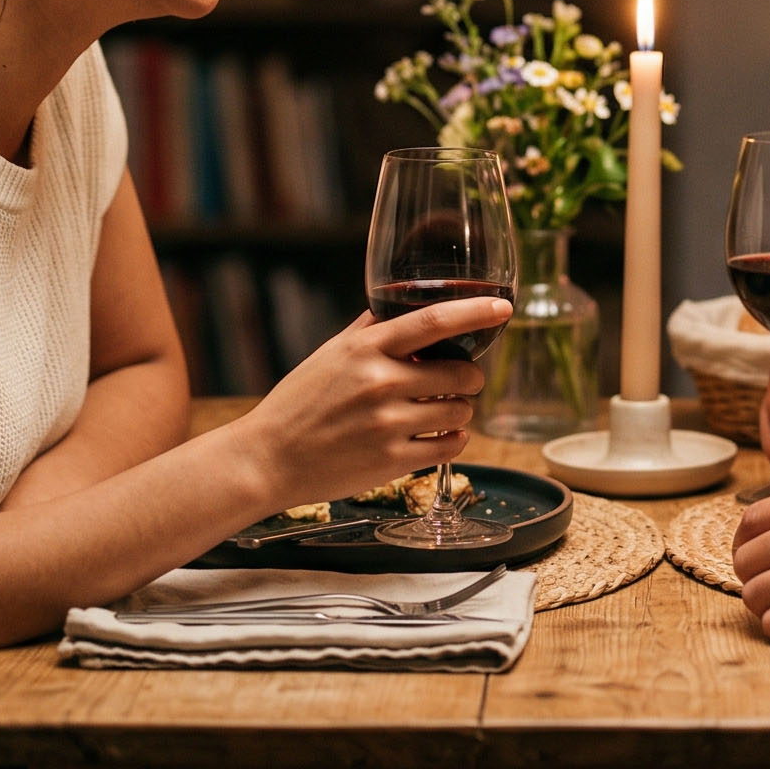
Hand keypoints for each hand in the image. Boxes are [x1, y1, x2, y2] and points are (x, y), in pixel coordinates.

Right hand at [231, 300, 507, 513]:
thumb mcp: (328, 356)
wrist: (267, 459)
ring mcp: (388, 424)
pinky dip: (455, 440)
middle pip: (460, 372)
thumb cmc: (297, 404)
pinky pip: (450, 447)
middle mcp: (380, 383)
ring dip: (460, 410)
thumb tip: (396, 307)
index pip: (432, 321)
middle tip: (459, 381)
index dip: (474, 311)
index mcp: (365, 350)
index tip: (502, 307)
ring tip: (442, 410)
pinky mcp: (392, 461)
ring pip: (459, 411)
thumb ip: (368, 332)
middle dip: (469, 377)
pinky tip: (443, 436)